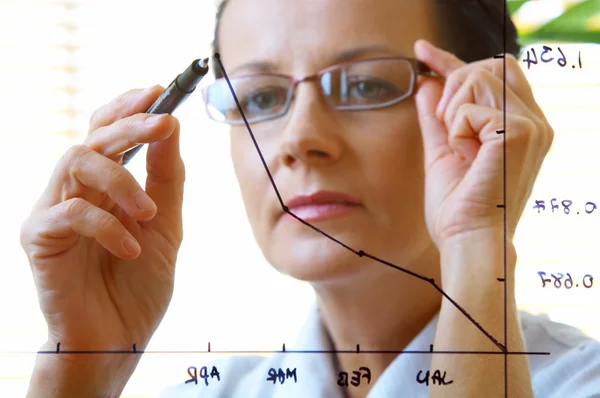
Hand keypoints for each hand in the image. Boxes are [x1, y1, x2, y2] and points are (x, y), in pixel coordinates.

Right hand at [20, 86, 184, 355]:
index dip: (126, 107)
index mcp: (105, 186)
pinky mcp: (38, 238)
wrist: (118, 337)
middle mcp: (76, 190)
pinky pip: (68, 212)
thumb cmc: (138, 283)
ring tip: (149, 214)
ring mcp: (53, 210)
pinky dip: (106, 226)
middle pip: (92, 137)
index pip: (106, 131)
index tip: (157, 91)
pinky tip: (130, 249)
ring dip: (121, 180)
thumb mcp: (166, 224)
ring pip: (76, 161)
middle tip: (164, 124)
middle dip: (130, 125)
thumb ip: (166, 177)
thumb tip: (172, 124)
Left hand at [413, 39, 553, 247]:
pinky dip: (457, 129)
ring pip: (479, 76)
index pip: (490, 75)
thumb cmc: (458, 206)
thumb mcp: (443, 151)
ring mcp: (532, 125)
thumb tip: (426, 84)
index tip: (421, 51)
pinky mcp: (522, 132)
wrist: (467, 239)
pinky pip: (472, 106)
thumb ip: (437, 118)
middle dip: (453, 85)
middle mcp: (534, 121)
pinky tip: (466, 155)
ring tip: (458, 145)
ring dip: (454, 110)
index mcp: (521, 126)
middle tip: (444, 122)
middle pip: (488, 66)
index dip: (452, 61)